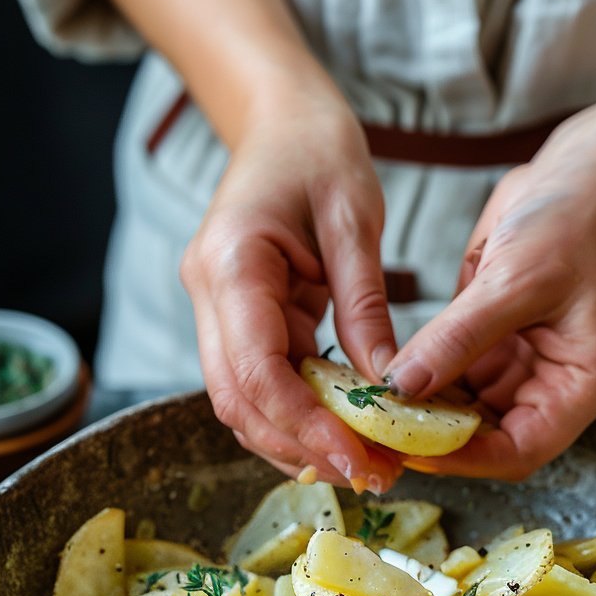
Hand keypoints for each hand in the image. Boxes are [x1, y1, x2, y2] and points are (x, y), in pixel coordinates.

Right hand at [180, 93, 401, 491]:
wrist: (281, 120)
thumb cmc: (319, 152)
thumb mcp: (356, 220)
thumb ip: (366, 306)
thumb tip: (387, 388)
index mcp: (232, 262)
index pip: (256, 370)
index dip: (303, 426)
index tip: (357, 460)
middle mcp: (209, 293)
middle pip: (238, 401)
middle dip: (299, 447)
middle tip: (370, 475)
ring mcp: (216, 309)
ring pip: (242, 402)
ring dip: (295, 441)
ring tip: (363, 465)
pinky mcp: (237, 319)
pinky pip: (260, 382)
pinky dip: (296, 414)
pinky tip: (342, 433)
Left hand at [384, 104, 595, 480]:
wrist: (593, 162)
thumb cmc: (580, 217)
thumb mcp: (516, 279)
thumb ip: (459, 337)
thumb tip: (401, 386)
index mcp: (580, 384)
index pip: (520, 450)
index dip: (465, 459)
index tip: (408, 449)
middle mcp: (551, 383)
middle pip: (487, 438)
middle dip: (432, 440)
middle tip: (371, 433)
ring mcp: (521, 362)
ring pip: (462, 409)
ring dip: (418, 411)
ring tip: (366, 410)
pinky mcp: (493, 337)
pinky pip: (450, 371)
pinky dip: (418, 376)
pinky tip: (377, 375)